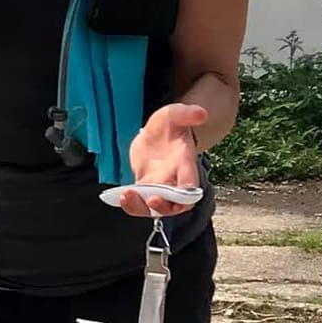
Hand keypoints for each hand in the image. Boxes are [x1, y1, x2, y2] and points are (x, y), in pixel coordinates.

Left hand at [122, 102, 208, 216]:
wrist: (157, 133)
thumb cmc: (169, 126)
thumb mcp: (175, 114)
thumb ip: (187, 113)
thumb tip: (201, 114)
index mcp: (185, 164)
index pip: (191, 184)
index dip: (188, 192)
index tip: (182, 191)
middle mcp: (173, 180)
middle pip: (174, 204)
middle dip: (163, 206)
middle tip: (151, 199)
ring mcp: (158, 186)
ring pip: (154, 208)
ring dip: (141, 207)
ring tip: (126, 196)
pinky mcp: (144, 186)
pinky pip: (138, 202)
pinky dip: (130, 204)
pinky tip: (120, 196)